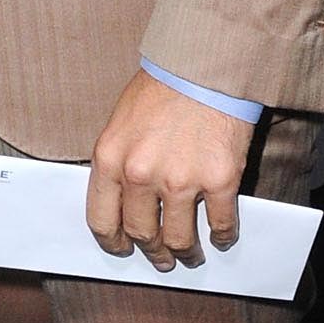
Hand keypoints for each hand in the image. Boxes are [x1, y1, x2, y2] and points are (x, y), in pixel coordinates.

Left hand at [86, 71, 251, 271]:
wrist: (206, 65)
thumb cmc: (162, 88)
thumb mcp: (121, 122)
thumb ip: (119, 162)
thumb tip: (123, 202)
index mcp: (110, 159)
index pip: (102, 219)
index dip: (113, 241)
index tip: (123, 248)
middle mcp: (141, 175)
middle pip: (142, 233)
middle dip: (152, 252)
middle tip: (161, 258)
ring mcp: (181, 180)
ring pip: (179, 238)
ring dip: (185, 253)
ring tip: (190, 255)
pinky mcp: (219, 180)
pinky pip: (220, 224)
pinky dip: (221, 236)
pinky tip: (221, 236)